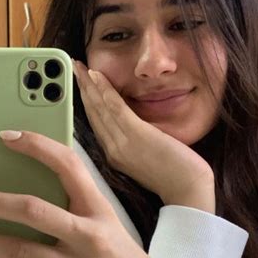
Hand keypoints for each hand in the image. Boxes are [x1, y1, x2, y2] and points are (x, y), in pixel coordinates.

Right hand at [73, 60, 215, 211]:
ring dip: (87, 85)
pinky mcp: (136, 134)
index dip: (84, 102)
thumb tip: (133, 126)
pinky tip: (96, 75)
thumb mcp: (146, 158)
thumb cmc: (174, 176)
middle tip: (69, 70)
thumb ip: (134, 143)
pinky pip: (115, 107)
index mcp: (114, 156)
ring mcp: (122, 142)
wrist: (187, 191)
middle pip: (91, 113)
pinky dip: (103, 89)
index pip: (94, 124)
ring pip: (98, 108)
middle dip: (80, 89)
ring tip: (78, 67)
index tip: (78, 86)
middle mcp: (113, 149)